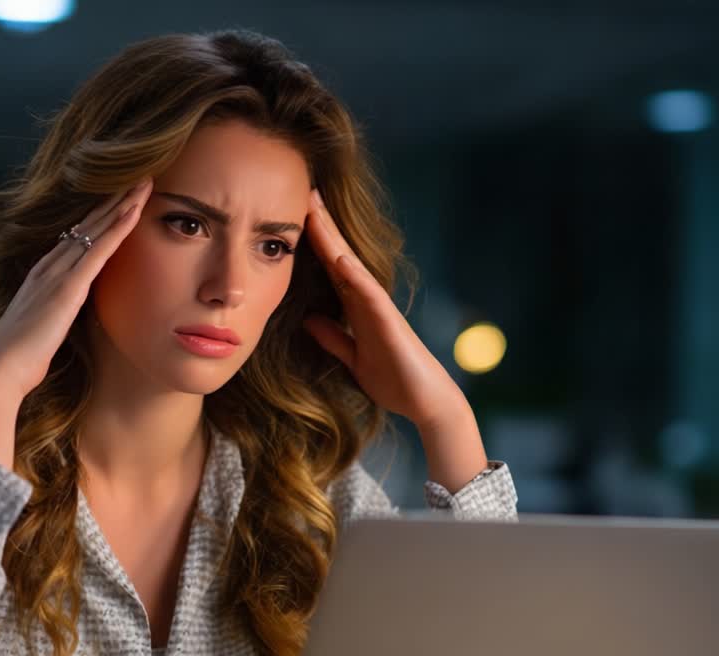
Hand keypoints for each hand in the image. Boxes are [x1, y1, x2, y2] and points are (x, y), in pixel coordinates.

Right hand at [0, 178, 152, 398]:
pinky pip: (99, 250)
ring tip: (145, 182)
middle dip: (115, 199)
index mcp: (43, 275)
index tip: (121, 198)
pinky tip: (134, 211)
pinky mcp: (68, 288)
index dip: (101, 216)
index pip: (77, 237)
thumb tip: (66, 317)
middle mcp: (49, 266)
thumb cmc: (19, 358)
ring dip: (122, 204)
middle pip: (89, 224)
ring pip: (96, 229)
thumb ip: (56, 315)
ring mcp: (58, 273)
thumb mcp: (42, 328)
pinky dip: (118, 228)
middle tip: (140, 176)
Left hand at [300, 188, 465, 427]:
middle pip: (339, 256)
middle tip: (303, 190)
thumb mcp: (352, 358)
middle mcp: (368, 300)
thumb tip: (308, 319)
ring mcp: (380, 308)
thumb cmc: (394, 380)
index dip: (312, 242)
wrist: (426, 402)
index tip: (293, 215)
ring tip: (316, 209)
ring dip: (334, 238)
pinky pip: (371, 296)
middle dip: (321, 225)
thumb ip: (332, 338)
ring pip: (352, 266)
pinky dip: (355, 276)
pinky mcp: (390, 324)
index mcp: (356, 307)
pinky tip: (340, 258)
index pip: (329, 268)